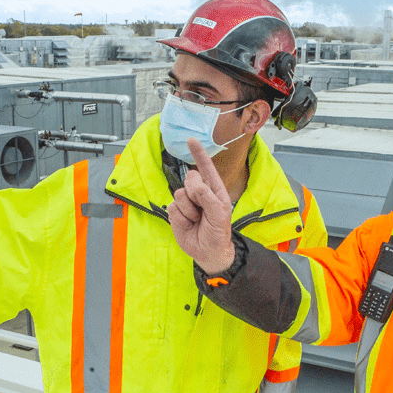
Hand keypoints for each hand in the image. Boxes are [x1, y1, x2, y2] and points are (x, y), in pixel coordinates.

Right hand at [168, 138, 235, 273]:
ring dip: (189, 210)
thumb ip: (208, 197)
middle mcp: (199, 193)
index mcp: (214, 189)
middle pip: (189, 179)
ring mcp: (186, 202)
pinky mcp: (176, 212)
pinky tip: (189, 224)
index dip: (198, 153)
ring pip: (179, 194)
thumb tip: (195, 184)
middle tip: (202, 209)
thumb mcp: (219, 214)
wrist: (207, 252)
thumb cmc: (218, 233)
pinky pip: (172, 207)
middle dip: (195, 193)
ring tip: (197, 220)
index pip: (205, 167)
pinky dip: (181, 218)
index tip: (191, 140)